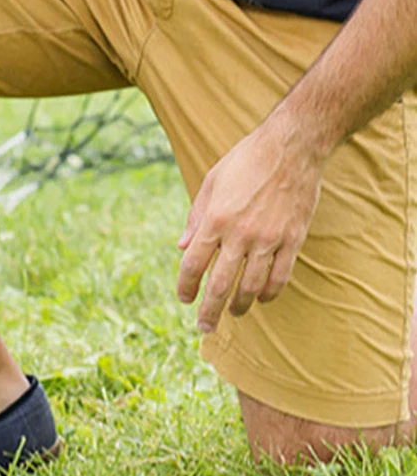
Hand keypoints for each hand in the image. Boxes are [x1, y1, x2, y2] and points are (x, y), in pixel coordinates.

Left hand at [176, 116, 325, 333]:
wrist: (291, 147)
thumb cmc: (245, 161)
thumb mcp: (211, 182)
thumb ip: (196, 217)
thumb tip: (182, 247)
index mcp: (215, 219)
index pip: (194, 263)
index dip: (186, 286)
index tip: (184, 299)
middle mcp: (240, 233)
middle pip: (221, 284)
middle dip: (209, 310)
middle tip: (204, 328)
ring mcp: (269, 238)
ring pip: (251, 286)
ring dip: (240, 306)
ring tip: (233, 314)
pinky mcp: (293, 239)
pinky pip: (280, 276)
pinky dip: (268, 293)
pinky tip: (260, 299)